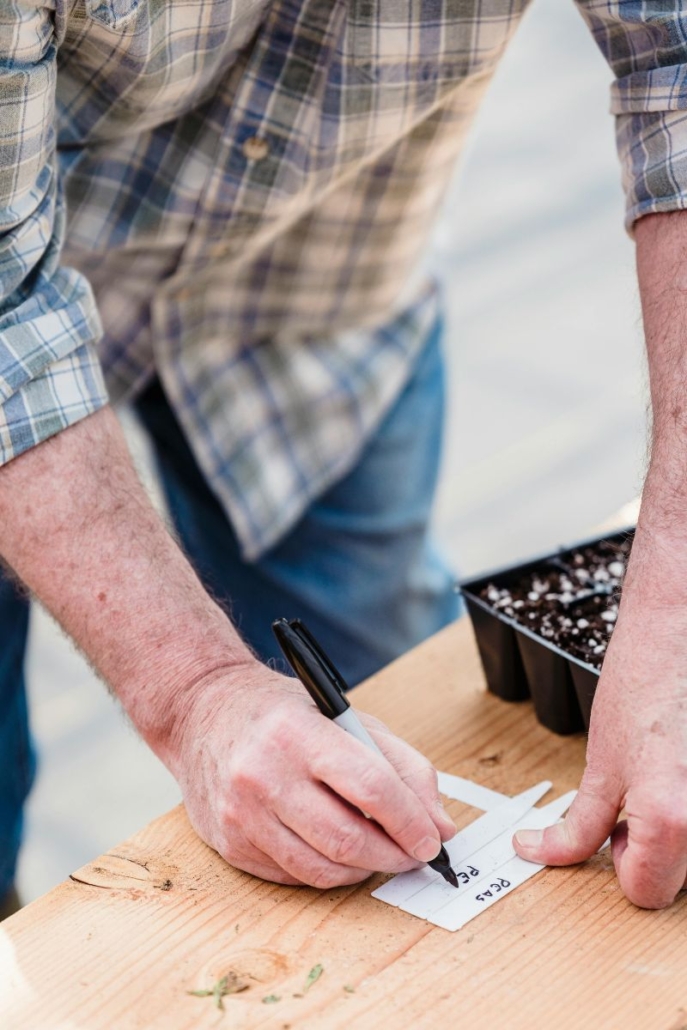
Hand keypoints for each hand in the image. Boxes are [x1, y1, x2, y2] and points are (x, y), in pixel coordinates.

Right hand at [169, 662, 455, 886]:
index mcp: (299, 733)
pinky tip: (337, 852)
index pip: (370, 787)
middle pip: (347, 839)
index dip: (410, 821)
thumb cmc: (281, 713)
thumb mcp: (345, 716)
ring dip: (364, 870)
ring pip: (321, 869)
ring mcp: (242, 814)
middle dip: (393, 856)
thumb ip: (401, 765)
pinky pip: (293, 876)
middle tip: (413, 855)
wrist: (202, 711)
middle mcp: (264, 774)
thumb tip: (441, 824)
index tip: (432, 840)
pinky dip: (327, 872)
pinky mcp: (230, 844)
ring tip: (379, 854)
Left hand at [514, 594, 686, 907]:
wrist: (674, 639)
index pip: (646, 893)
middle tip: (632, 803)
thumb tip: (541, 854)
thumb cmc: (639, 690)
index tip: (612, 835)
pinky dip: (686, 812)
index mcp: (670, 819)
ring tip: (658, 783)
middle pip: (675, 879)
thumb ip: (578, 825)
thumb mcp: (599, 767)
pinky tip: (677, 775)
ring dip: (671, 836)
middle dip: (648, 852)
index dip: (620, 866)